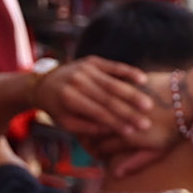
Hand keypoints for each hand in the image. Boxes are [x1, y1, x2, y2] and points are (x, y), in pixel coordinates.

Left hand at [34, 59, 160, 153]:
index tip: (133, 132)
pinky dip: (128, 71)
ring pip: (113, 83)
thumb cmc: (59, 108)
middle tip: (147, 123)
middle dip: (129, 111)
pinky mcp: (92, 61)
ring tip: (149, 105)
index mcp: (69, 98)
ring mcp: (84, 69)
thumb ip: (87, 127)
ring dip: (133, 94)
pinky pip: (114, 66)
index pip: (98, 112)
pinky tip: (143, 79)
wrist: (43, 83)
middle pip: (108, 99)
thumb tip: (110, 131)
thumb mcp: (67, 123)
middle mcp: (76, 81)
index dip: (116, 123)